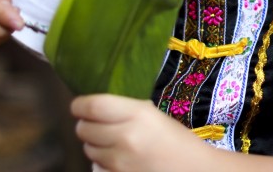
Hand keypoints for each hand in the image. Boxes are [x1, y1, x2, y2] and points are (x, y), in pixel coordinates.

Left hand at [72, 95, 211, 171]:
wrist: (193, 170)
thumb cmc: (177, 141)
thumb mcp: (154, 116)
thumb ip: (126, 111)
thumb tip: (95, 109)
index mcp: (138, 114)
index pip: (93, 106)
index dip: (80, 105)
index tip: (79, 106)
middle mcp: (125, 137)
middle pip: (84, 129)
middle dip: (86, 126)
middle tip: (97, 126)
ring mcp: (119, 162)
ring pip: (88, 150)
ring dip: (95, 145)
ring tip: (113, 144)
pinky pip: (96, 168)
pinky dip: (101, 164)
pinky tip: (118, 161)